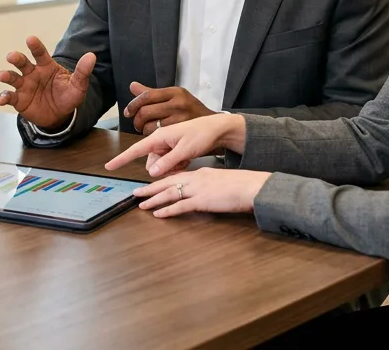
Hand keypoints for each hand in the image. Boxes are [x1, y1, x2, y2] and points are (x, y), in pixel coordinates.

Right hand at [0, 36, 94, 130]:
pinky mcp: (18, 99)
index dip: (35, 46)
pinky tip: (2, 100)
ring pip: (12, 77)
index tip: (30, 39)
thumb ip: (82, 71)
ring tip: (3, 76)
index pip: (40, 53)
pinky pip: (9, 96)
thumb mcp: (78, 85)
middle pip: (22, 62)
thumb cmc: (68, 96)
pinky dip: (3, 97)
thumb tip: (92, 55)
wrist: (60, 116)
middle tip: (12, 56)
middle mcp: (32, 73)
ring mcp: (24, 86)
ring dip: (6, 75)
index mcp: (46, 66)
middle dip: (16, 58)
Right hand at [105, 112, 246, 177]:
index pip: (136, 149)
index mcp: (159, 136)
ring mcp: (168, 145)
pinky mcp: (174, 150)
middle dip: (162, 167)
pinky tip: (187, 160)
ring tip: (186, 160)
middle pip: (151, 162)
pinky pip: (169, 164)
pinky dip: (177, 165)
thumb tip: (152, 172)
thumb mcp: (185, 150)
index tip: (109, 166)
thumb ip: (167, 162)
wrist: (217, 129)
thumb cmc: (201, 135)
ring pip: (160, 165)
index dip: (122, 159)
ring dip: (171, 168)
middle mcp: (161, 140)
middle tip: (180, 162)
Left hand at [124, 82, 214, 134]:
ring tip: (147, 130)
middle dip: (137, 120)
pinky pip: (160, 136)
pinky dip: (153, 138)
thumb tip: (133, 86)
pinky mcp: (182, 132)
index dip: (133, 105)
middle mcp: (178, 103)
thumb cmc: (190, 110)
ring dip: (144, 130)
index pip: (147, 95)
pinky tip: (156, 137)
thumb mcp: (174, 97)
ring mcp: (181, 118)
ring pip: (151, 126)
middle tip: (138, 125)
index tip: (128, 112)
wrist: (214, 124)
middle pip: (146, 111)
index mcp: (175, 92)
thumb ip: (152, 93)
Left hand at [131, 167, 271, 217]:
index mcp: (201, 173)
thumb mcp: (222, 182)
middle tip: (136, 192)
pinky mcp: (202, 201)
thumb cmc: (242, 185)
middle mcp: (196, 179)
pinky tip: (158, 214)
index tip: (151, 185)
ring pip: (169, 193)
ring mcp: (198, 189)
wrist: (252, 186)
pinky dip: (167, 210)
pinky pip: (180, 206)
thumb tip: (206, 192)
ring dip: (154, 199)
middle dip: (150, 188)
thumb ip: (211, 186)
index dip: (162, 181)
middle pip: (167, 183)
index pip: (177, 177)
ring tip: (141, 204)